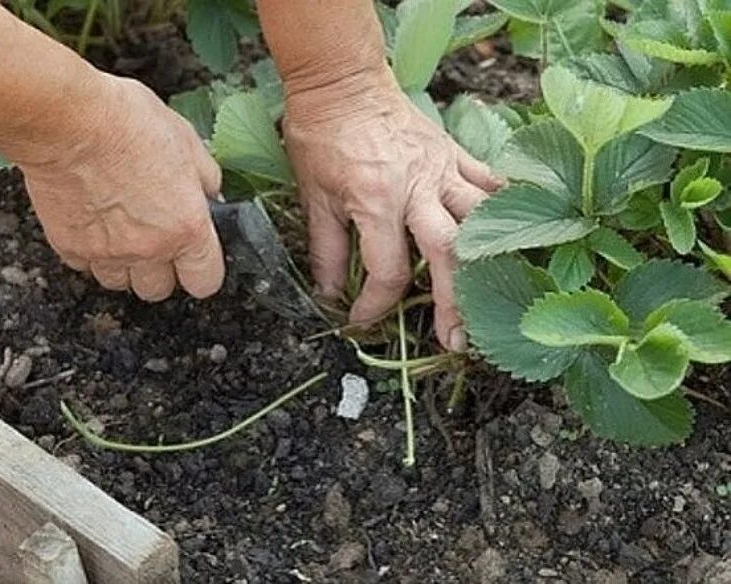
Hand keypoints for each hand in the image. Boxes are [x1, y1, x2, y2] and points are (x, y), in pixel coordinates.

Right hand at [20, 74, 224, 301]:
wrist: (68, 118)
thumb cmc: (126, 122)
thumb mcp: (187, 141)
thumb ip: (206, 177)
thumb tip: (211, 193)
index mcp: (187, 227)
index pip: (205, 282)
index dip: (202, 271)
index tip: (195, 259)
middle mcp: (149, 248)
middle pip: (159, 290)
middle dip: (160, 270)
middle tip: (156, 240)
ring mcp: (108, 252)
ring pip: (120, 283)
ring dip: (124, 265)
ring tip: (121, 230)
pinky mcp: (70, 246)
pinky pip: (85, 265)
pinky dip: (89, 251)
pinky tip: (93, 222)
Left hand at [284, 73, 501, 350]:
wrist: (343, 82)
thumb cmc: (322, 137)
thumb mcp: (314, 197)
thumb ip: (325, 250)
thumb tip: (329, 294)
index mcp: (376, 200)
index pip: (388, 270)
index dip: (374, 305)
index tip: (361, 321)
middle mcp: (418, 187)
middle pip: (449, 252)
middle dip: (455, 302)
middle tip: (456, 340)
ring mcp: (443, 168)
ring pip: (482, 219)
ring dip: (490, 260)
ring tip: (493, 295)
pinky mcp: (456, 154)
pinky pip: (490, 183)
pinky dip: (504, 210)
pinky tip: (511, 237)